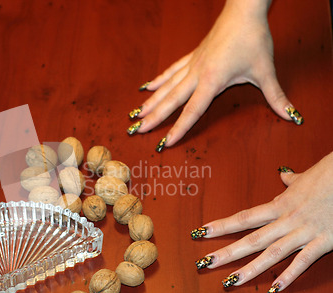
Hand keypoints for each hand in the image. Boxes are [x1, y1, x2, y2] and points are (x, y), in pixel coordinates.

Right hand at [130, 0, 301, 149]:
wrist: (244, 11)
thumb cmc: (253, 39)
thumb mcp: (265, 71)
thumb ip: (276, 97)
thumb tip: (292, 116)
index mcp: (212, 80)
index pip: (192, 111)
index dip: (179, 128)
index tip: (166, 142)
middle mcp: (197, 74)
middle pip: (171, 101)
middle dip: (153, 118)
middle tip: (136, 130)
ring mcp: (192, 64)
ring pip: (167, 87)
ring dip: (151, 102)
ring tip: (136, 115)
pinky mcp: (192, 56)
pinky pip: (171, 71)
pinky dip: (158, 81)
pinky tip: (146, 87)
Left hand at [192, 152, 332, 292]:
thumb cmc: (329, 175)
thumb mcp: (305, 177)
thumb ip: (291, 181)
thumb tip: (283, 174)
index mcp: (279, 205)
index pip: (243, 218)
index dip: (221, 226)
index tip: (201, 232)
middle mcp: (286, 220)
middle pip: (251, 240)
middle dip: (226, 253)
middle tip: (204, 263)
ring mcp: (304, 233)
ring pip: (271, 254)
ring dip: (250, 269)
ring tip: (231, 282)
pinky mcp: (324, 242)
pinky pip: (303, 262)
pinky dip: (289, 276)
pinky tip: (274, 288)